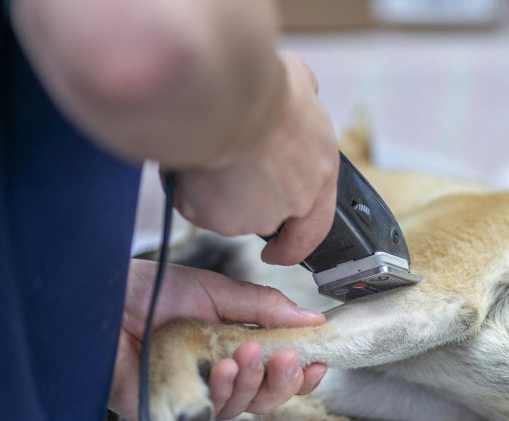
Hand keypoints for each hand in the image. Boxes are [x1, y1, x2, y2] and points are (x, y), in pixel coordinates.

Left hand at [109, 259, 327, 420]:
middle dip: (281, 381)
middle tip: (285, 358)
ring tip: (246, 354)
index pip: (274, 375)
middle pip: (264, 399)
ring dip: (251, 383)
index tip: (317, 363)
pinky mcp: (169, 413)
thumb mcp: (218, 292)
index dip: (298, 375)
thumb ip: (266, 307)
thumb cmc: (151, 293)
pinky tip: (222, 369)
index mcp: (231, 351)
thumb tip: (312, 320)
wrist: (104, 298)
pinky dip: (221, 392)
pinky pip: (207, 415)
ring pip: (239, 408)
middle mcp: (215, 379)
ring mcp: (192, 397)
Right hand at [168, 54, 338, 265]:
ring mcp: (253, 216)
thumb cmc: (260, 87)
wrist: (222, 98)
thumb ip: (304, 96)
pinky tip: (189, 158)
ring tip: (209, 146)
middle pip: (265, 214)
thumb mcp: (300, 81)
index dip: (296, 243)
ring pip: (227, 210)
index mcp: (319, 175)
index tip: (280, 251)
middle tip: (228, 159)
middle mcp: (291, 203)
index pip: (315, 227)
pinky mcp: (215, 218)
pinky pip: (195, 205)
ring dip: (216, 186)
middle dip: (245, 194)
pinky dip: (189, 187)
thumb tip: (302, 90)